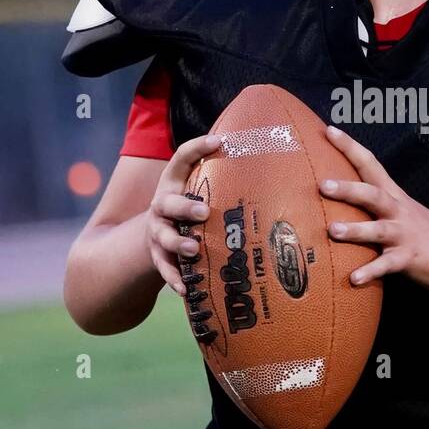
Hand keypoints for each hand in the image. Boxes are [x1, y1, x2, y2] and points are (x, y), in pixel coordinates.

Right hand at [146, 132, 219, 294]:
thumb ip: (222, 179)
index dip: (197, 147)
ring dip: (178, 243)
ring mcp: (157, 231)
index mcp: (174, 183)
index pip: (181, 158)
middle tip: (205, 211)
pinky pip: (164, 268)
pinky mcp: (157, 256)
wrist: (154, 236)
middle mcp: (162, 205)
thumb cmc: (190, 208)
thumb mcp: (199, 189)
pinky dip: (174, 278)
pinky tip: (186, 288)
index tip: (219, 140)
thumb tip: (274, 162)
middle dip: (185, 207)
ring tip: (194, 249)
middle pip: (168, 203)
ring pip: (163, 237)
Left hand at [319, 125, 428, 292]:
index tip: (329, 130)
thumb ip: (374, 205)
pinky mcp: (408, 259)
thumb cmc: (425, 233)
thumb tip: (336, 198)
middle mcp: (398, 211)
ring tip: (332, 230)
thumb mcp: (401, 211)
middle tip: (322, 185)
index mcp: (394, 196)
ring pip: (379, 229)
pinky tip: (353, 279)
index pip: (370, 164)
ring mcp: (404, 235)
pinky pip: (387, 265)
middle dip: (348, 189)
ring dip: (356, 230)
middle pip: (373, 195)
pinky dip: (371, 271)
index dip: (350, 147)